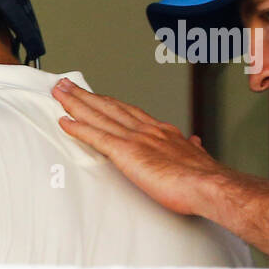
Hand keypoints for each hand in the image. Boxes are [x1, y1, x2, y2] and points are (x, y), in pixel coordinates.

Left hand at [51, 78, 221, 215]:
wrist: (208, 184)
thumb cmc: (204, 178)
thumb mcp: (198, 157)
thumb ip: (191, 148)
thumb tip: (194, 142)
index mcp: (161, 132)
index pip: (129, 112)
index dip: (109, 102)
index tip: (97, 95)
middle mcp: (146, 130)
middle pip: (109, 107)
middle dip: (86, 95)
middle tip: (66, 84)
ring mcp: (135, 139)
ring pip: (99, 116)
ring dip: (76, 103)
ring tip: (59, 93)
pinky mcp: (126, 153)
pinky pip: (96, 137)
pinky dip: (79, 128)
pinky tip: (65, 121)